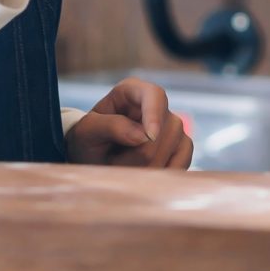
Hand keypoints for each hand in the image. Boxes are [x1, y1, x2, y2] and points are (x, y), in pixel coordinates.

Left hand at [65, 77, 192, 168]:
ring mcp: (171, 126)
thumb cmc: (87, 141)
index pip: (154, 95)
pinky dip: (165, 174)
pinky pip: (183, 161)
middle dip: (139, 154)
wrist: (92, 160)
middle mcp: (156, 105)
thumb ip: (110, 127)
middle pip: (164, 129)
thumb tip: (142, 135)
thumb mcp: (87, 132)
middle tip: (113, 164)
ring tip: (125, 170)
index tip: (149, 136)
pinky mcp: (180, 146)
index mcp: (132, 92)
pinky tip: (146, 178)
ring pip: (176, 146)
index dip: (155, 114)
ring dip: (148, 168)